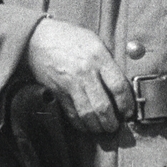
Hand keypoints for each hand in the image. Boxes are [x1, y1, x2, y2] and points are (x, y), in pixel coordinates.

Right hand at [25, 18, 135, 133]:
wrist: (38, 38)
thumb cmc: (69, 38)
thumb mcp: (94, 41)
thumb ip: (107, 61)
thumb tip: (121, 84)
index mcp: (98, 57)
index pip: (119, 87)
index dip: (127, 104)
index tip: (128, 111)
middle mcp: (85, 72)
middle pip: (103, 106)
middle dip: (112, 122)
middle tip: (115, 126)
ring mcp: (70, 84)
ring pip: (87, 114)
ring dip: (97, 126)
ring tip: (102, 128)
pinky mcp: (57, 92)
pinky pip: (72, 114)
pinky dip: (81, 123)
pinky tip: (87, 124)